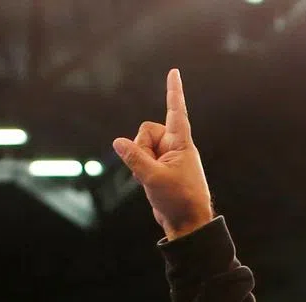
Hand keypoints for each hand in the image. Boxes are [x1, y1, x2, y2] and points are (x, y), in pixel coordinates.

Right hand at [113, 68, 214, 240]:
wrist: (187, 225)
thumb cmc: (179, 201)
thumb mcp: (153, 178)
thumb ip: (134, 157)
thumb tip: (118, 142)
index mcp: (182, 143)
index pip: (176, 111)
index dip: (173, 91)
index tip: (174, 72)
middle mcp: (176, 147)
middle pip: (147, 131)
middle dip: (141, 147)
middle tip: (151, 170)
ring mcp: (167, 158)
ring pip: (141, 147)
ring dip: (140, 163)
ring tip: (152, 181)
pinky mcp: (161, 169)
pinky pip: (142, 161)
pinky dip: (141, 172)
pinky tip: (149, 185)